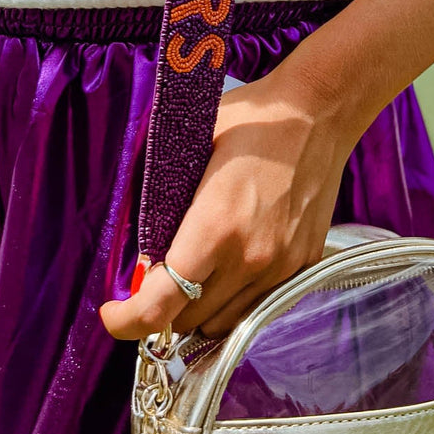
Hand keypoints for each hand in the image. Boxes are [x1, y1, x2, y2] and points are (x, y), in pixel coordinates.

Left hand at [98, 68, 350, 340]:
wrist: (319, 112)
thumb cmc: (251, 120)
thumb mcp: (190, 145)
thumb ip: (159, 198)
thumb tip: (134, 242)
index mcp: (215, 227)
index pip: (160, 306)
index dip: (127, 321)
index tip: (114, 311)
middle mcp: (250, 258)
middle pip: (188, 320)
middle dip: (164, 306)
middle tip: (155, 278)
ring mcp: (281, 266)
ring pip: (224, 321)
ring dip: (201, 307)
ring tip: (194, 274)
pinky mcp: (304, 263)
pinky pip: (258, 303)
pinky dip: (236, 297)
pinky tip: (230, 264)